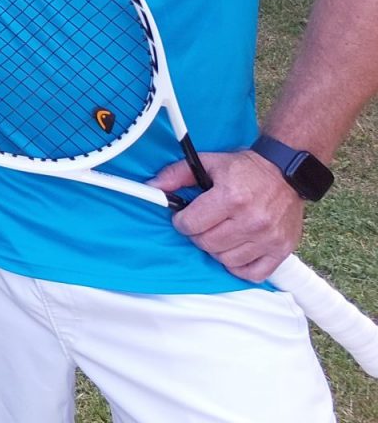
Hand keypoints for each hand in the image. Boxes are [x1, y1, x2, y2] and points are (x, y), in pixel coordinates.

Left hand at [155, 148, 305, 281]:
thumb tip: (152, 187)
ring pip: (227, 260)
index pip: (191, 224)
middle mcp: (251, 220)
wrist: (285, 172)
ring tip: (220, 234)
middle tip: (202, 225)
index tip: (184, 217)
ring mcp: (268, 238)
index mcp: (231, 197)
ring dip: (217, 250)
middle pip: (207, 244)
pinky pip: (253, 273)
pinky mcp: (282, 249)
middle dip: (197, 235)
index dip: (181, 222)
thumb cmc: (245, 169)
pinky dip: (240, 267)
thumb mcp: (208, 163)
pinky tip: (235, 251)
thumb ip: (176, 174)